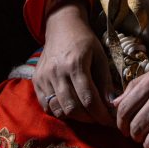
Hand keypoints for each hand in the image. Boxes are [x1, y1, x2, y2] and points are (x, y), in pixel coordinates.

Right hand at [33, 0, 114, 125]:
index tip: (111, 121)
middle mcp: (57, 72)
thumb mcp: (100, 55)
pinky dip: (60, 112)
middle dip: (90, 119)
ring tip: (87, 113)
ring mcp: (44, 77)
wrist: (61, 26)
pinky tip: (71, 106)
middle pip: (73, 108)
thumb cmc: (84, 40)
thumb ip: (105, 81)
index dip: (101, 114)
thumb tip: (111, 104)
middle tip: (100, 118)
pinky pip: (47, 106)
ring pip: (59, 110)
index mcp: (75, 64)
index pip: (89, 99)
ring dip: (76, 117)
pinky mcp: (36, 81)